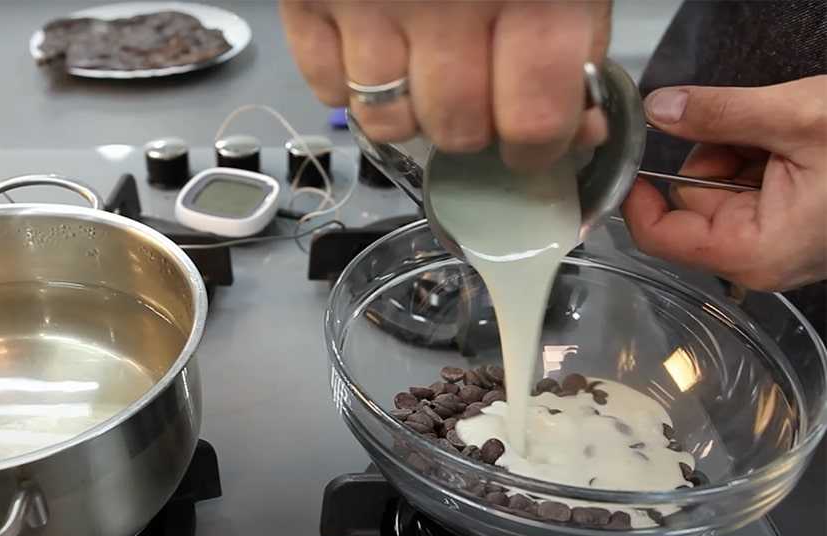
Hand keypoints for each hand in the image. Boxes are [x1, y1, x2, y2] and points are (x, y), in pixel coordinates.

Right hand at [278, 0, 611, 169]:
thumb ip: (578, 40)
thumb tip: (577, 131)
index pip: (531, 120)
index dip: (536, 151)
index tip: (531, 148)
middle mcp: (446, 0)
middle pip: (456, 128)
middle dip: (473, 129)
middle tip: (477, 98)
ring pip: (386, 121)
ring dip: (411, 115)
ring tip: (423, 73)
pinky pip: (326, 88)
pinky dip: (350, 87)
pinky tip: (374, 47)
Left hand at [622, 76, 826, 291]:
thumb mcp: (797, 117)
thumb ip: (719, 114)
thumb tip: (660, 109)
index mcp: (753, 251)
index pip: (659, 236)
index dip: (637, 195)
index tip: (632, 155)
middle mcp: (759, 261)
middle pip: (690, 205)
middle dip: (711, 159)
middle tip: (755, 130)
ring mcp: (778, 247)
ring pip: (719, 193)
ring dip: (738, 154)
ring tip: (787, 137)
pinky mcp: (793, 229)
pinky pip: (750, 191)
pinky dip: (761, 160)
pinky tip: (796, 147)